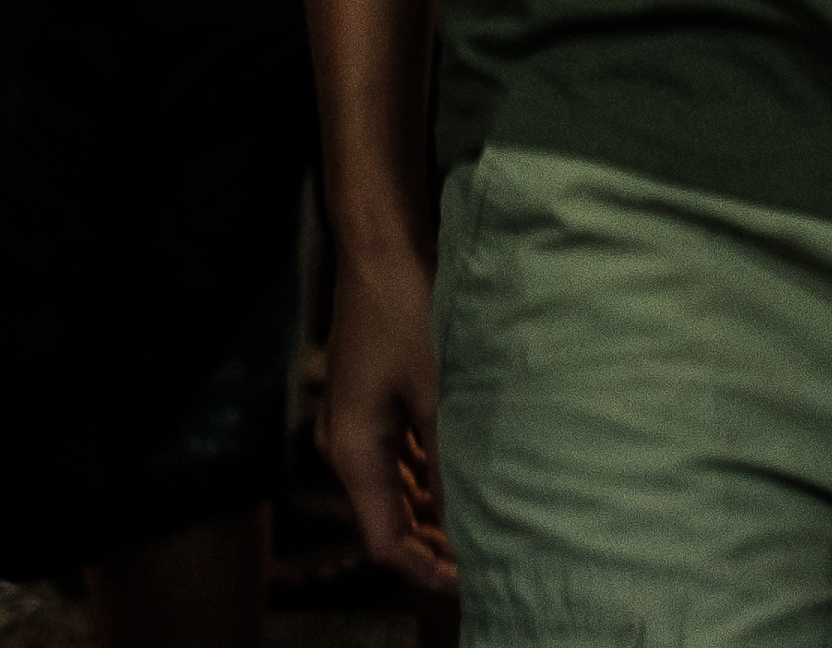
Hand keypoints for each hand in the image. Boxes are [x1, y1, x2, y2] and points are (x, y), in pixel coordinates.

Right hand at [316, 231, 456, 590]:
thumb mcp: (437, 390)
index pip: (385, 542)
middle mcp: (346, 445)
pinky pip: (397, 460)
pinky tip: (463, 476)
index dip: (426, 571)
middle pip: (387, 521)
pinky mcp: (369, 402)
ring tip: (483, 522)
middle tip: (484, 559)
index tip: (470, 583)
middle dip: (432, 546)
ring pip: (394, 491)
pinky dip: (427, 478)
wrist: (380, 248)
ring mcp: (355, 423)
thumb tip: (471, 518)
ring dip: (432, 511)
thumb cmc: (406, 311)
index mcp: (355, 451)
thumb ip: (449, 459)